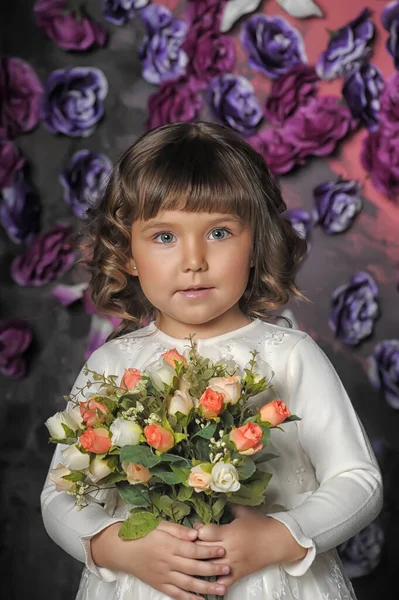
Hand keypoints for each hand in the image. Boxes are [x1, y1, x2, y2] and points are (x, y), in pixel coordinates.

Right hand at [91, 520, 229, 599]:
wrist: (122, 550)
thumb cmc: (142, 534)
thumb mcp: (159, 525)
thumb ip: (178, 530)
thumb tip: (195, 533)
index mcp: (168, 545)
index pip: (192, 550)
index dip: (208, 551)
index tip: (223, 549)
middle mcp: (167, 562)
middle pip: (193, 568)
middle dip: (212, 569)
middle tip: (228, 568)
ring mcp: (164, 576)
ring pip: (187, 584)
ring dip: (206, 587)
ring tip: (222, 588)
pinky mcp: (160, 585)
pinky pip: (176, 594)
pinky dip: (189, 599)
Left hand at [195, 505, 307, 587]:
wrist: (278, 541)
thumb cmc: (261, 524)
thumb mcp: (244, 511)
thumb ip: (230, 506)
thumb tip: (218, 497)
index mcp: (229, 532)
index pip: (204, 532)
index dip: (198, 529)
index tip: (197, 526)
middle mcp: (229, 549)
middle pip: (203, 549)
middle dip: (195, 545)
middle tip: (193, 542)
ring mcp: (233, 563)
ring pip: (209, 567)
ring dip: (201, 563)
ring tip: (196, 558)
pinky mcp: (239, 573)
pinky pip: (223, 582)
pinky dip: (214, 582)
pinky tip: (207, 579)